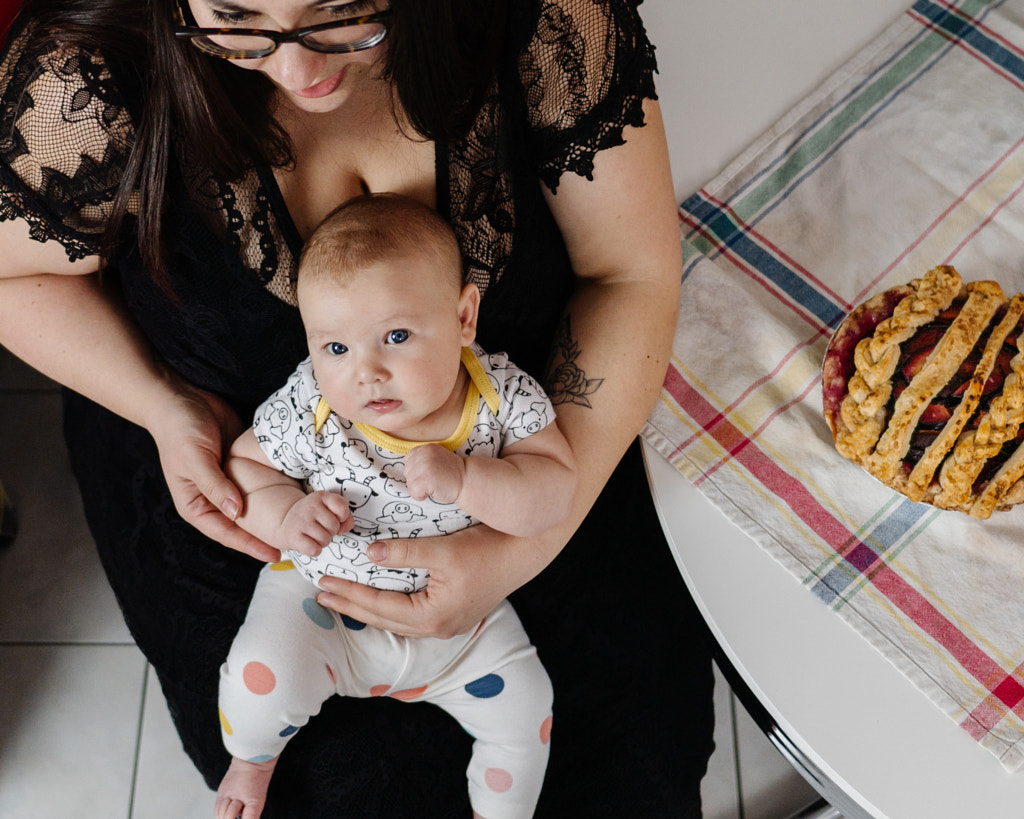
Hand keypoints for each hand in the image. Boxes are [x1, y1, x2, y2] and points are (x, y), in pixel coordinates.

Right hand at [147, 381, 280, 562]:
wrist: (181, 398)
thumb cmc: (180, 430)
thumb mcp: (196, 458)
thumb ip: (215, 485)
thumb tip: (236, 513)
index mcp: (195, 505)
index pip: (225, 532)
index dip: (250, 545)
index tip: (274, 554)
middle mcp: (212, 498)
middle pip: (242, 525)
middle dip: (265, 535)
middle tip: (295, 544)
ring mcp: (227, 483)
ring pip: (253, 506)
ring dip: (272, 515)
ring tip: (298, 525)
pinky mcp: (239, 466)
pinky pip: (258, 484)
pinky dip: (274, 491)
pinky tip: (294, 497)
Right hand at [279, 491, 352, 555]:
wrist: (286, 521)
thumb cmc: (314, 517)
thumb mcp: (330, 509)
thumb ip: (346, 517)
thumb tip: (342, 530)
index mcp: (321, 496)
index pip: (341, 506)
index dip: (343, 516)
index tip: (335, 517)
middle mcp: (310, 506)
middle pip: (334, 526)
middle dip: (331, 531)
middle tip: (320, 527)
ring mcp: (301, 521)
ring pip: (325, 539)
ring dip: (323, 541)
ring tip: (314, 535)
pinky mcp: (293, 536)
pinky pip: (314, 550)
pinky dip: (314, 550)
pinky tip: (308, 542)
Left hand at [316, 526, 529, 637]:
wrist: (525, 552)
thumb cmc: (487, 549)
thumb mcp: (443, 549)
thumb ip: (405, 553)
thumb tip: (369, 555)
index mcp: (433, 617)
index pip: (379, 607)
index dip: (349, 593)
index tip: (325, 581)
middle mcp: (438, 628)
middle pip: (384, 620)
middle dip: (351, 606)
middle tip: (321, 593)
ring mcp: (448, 625)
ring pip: (396, 622)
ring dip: (368, 609)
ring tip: (344, 598)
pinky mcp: (454, 615)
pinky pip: (411, 617)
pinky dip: (389, 608)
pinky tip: (380, 599)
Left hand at [404, 444, 464, 502]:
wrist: (468, 481)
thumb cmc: (452, 474)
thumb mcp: (436, 459)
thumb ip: (422, 459)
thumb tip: (406, 472)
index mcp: (426, 448)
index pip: (408, 460)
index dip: (417, 470)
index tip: (432, 473)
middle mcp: (423, 454)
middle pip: (407, 472)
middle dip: (418, 480)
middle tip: (435, 480)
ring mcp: (424, 466)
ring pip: (410, 483)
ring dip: (420, 488)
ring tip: (435, 485)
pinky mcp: (425, 479)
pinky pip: (413, 492)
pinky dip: (421, 496)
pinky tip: (434, 491)